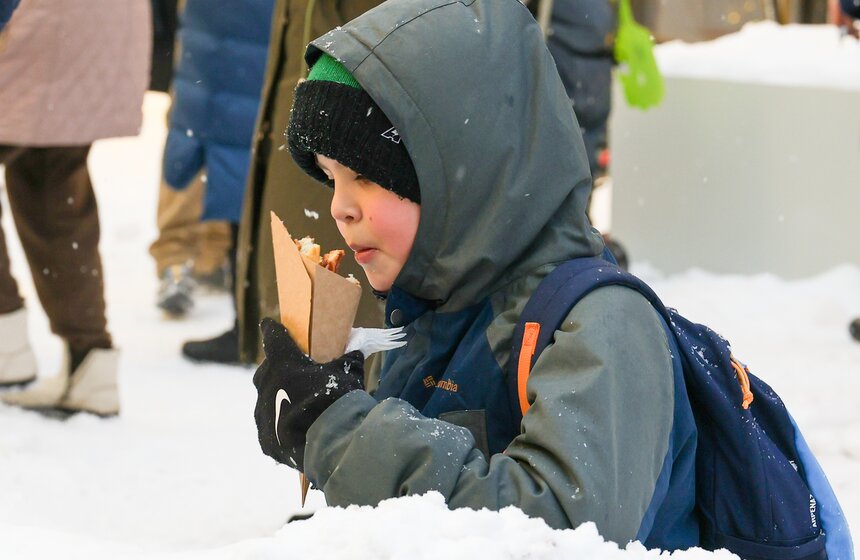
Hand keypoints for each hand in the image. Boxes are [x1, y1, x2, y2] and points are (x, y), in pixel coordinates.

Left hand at [253, 318, 364, 470]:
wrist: (329, 443)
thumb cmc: (338, 399)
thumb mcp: (348, 372)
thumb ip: (348, 358)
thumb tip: (356, 349)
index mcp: (283, 361)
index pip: (272, 337)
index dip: (272, 330)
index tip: (269, 325)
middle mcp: (266, 384)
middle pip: (267, 370)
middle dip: (278, 369)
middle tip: (294, 372)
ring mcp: (262, 412)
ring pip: (266, 399)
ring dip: (278, 397)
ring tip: (298, 404)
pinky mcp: (265, 437)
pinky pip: (269, 426)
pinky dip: (280, 424)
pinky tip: (295, 428)